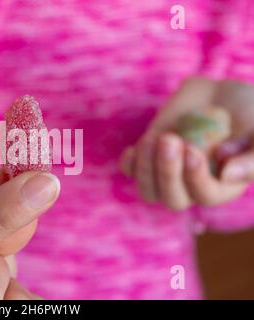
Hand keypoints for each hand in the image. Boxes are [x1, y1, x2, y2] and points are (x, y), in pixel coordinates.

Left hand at [120, 77, 253, 210]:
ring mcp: (167, 173)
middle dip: (167, 172)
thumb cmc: (250, 113)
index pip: (205, 196)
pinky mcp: (149, 157)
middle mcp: (192, 186)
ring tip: (153, 138)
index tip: (192, 150)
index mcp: (223, 186)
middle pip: (173, 199)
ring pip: (149, 190)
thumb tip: (228, 175)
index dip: (195, 178)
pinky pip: (131, 171)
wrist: (221, 94)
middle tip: (169, 140)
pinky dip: (129, 163)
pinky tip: (137, 146)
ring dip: (145, 168)